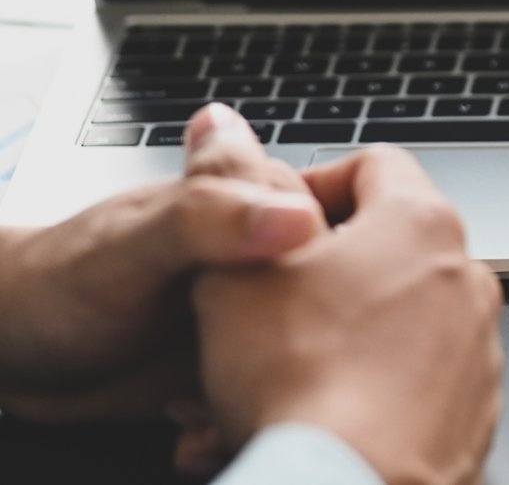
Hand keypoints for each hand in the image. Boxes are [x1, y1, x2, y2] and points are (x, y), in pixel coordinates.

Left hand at [0, 105, 326, 421]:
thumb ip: (208, 219)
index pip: (339, 229)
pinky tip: (201, 434)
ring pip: (304, 362)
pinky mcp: (235, 373)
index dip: (340, 272)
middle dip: (306, 354)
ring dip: (271, 398)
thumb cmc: (61, 281)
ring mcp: (253, 322)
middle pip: (333, 305)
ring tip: (219, 418)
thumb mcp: (135, 246)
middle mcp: (267, 264)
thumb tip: (299, 218)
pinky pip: (265, 403)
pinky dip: (238, 426)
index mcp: (259, 210)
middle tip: (259, 378)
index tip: (313, 316)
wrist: (15, 348)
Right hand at [193, 146, 503, 484]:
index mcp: (420, 224)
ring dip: (328, 344)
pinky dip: (362, 394)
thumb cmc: (300, 380)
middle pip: (382, 252)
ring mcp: (477, 347)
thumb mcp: (236, 271)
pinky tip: (308, 420)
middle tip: (253, 314)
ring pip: (390, 327)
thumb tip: (225, 132)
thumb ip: (230, 193)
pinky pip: (411, 386)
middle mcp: (466, 278)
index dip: (308, 185)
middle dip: (311, 280)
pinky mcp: (474, 410)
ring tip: (262, 383)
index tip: (267, 224)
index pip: (373, 164)